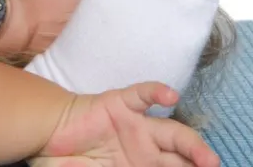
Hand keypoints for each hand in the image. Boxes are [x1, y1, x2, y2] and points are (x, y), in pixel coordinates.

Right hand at [31, 82, 219, 166]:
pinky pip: (142, 95)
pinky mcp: (120, 103)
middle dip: (198, 166)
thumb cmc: (67, 161)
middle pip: (181, 160)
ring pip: (175, 133)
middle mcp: (146, 149)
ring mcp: (137, 126)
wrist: (43, 134)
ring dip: (194, 146)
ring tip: (209, 160)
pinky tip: (171, 97)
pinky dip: (157, 93)